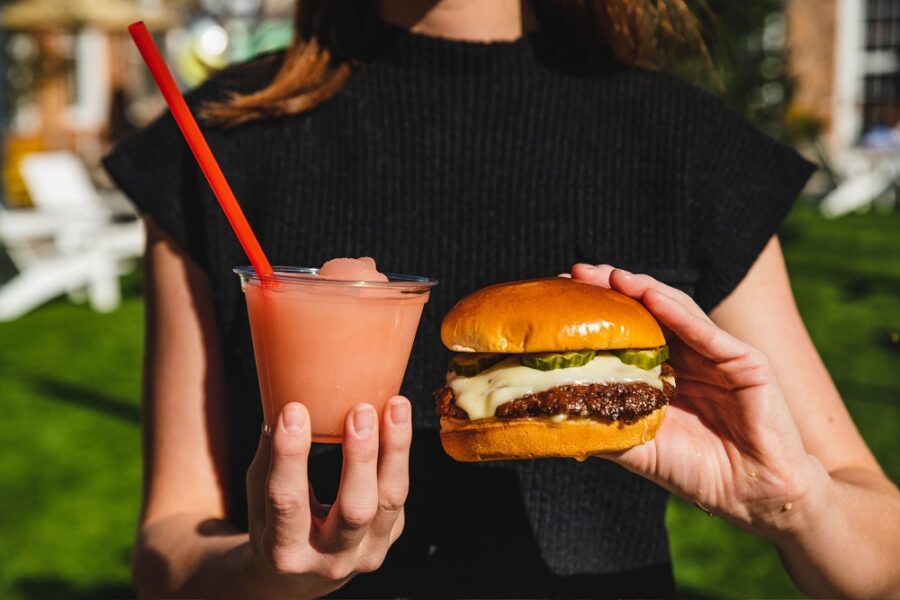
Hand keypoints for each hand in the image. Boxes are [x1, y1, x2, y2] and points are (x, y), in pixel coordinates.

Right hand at [241, 398, 411, 597]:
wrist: (301, 577)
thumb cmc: (274, 522)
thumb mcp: (258, 496)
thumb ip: (270, 456)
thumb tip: (281, 397)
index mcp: (285, 551)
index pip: (288, 502)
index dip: (290, 456)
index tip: (294, 412)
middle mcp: (330, 560)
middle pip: (354, 510)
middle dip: (360, 458)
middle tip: (360, 411)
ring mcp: (366, 553)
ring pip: (390, 500)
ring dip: (395, 449)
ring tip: (395, 406)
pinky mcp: (390, 537)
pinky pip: (398, 493)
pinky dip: (399, 454)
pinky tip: (398, 418)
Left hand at [570, 264, 826, 537]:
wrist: (752, 496)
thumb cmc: (695, 471)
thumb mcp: (637, 446)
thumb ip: (601, 427)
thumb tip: (548, 417)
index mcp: (663, 371)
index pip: (626, 330)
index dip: (595, 312)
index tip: (559, 295)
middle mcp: (689, 355)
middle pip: (646, 311)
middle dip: (610, 289)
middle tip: (575, 273)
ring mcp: (718, 354)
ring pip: (675, 310)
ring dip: (641, 289)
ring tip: (609, 276)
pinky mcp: (745, 361)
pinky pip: (707, 332)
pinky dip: (678, 311)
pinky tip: (650, 295)